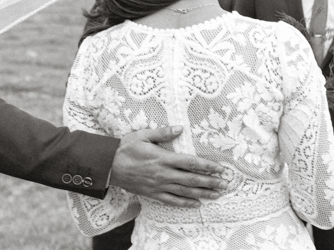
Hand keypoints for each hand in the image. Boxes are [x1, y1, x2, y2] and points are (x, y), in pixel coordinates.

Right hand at [110, 126, 227, 206]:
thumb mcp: (143, 135)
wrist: (108, 165)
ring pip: (185, 192)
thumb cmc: (126, 147)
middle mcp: (164, 174)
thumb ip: (163, 132)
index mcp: (164, 158)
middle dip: (210, 182)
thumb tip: (180, 128)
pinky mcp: (153, 194)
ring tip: (216, 195)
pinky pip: (172, 201)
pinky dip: (185, 203)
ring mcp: (159, 186)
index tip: (220, 169)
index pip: (191, 163)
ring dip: (202, 194)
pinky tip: (196, 204)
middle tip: (225, 184)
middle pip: (192, 180)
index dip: (207, 166)